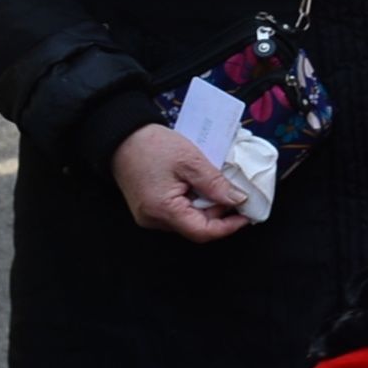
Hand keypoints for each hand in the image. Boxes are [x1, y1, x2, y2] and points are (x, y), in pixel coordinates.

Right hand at [110, 123, 249, 240]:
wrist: (120, 135)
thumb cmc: (151, 145)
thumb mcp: (190, 160)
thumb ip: (215, 183)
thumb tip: (238, 200)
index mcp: (163, 210)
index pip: (202, 232)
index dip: (228, 226)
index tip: (247, 216)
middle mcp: (154, 219)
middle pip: (195, 227)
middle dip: (219, 214)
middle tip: (235, 194)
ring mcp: (149, 215)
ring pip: (187, 220)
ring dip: (207, 207)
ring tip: (219, 186)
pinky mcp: (148, 208)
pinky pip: (177, 212)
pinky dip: (194, 202)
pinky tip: (201, 186)